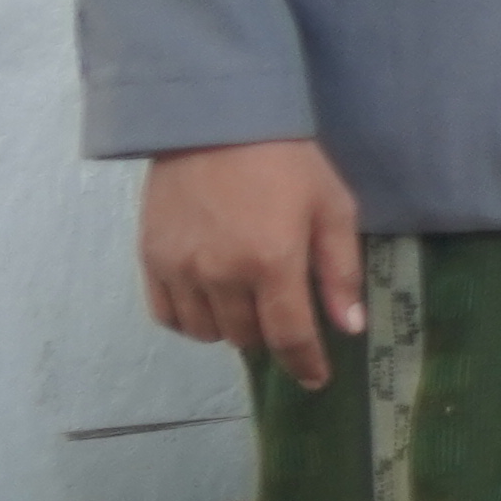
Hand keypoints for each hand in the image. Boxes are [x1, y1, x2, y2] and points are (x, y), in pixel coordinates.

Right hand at [144, 141, 364, 388]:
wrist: (215, 121)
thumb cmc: (287, 162)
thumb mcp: (332, 209)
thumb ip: (340, 272)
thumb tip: (349, 328)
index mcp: (271, 263)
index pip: (290, 336)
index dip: (306, 364)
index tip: (316, 379)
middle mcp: (220, 274)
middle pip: (247, 338)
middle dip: (271, 337)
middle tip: (284, 317)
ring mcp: (180, 269)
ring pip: (207, 332)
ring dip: (233, 328)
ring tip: (248, 303)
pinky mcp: (150, 259)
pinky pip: (168, 315)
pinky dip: (191, 320)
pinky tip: (210, 302)